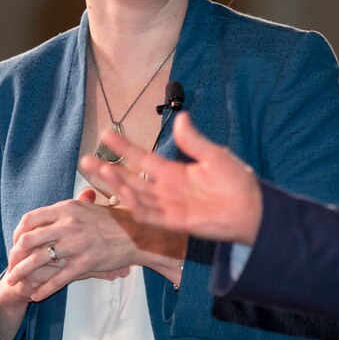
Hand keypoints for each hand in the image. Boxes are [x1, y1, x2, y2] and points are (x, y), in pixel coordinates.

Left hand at [4, 188, 141, 302]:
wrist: (138, 235)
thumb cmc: (114, 221)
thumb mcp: (88, 207)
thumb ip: (68, 208)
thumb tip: (49, 213)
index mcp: (67, 208)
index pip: (30, 219)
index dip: (17, 233)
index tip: (15, 243)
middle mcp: (68, 224)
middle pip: (28, 240)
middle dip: (14, 256)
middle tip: (11, 265)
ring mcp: (76, 244)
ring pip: (38, 260)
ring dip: (21, 273)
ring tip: (13, 281)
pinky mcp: (85, 263)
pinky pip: (58, 278)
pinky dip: (43, 289)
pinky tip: (36, 295)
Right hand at [84, 112, 264, 245]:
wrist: (253, 208)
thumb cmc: (237, 182)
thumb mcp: (214, 155)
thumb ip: (193, 141)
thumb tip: (180, 117)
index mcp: (173, 172)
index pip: (141, 158)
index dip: (124, 147)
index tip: (106, 134)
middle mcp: (166, 189)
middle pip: (130, 178)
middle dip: (107, 169)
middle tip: (85, 159)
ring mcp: (168, 206)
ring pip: (134, 195)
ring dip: (116, 184)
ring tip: (98, 170)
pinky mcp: (175, 222)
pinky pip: (149, 214)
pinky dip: (135, 204)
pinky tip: (122, 192)